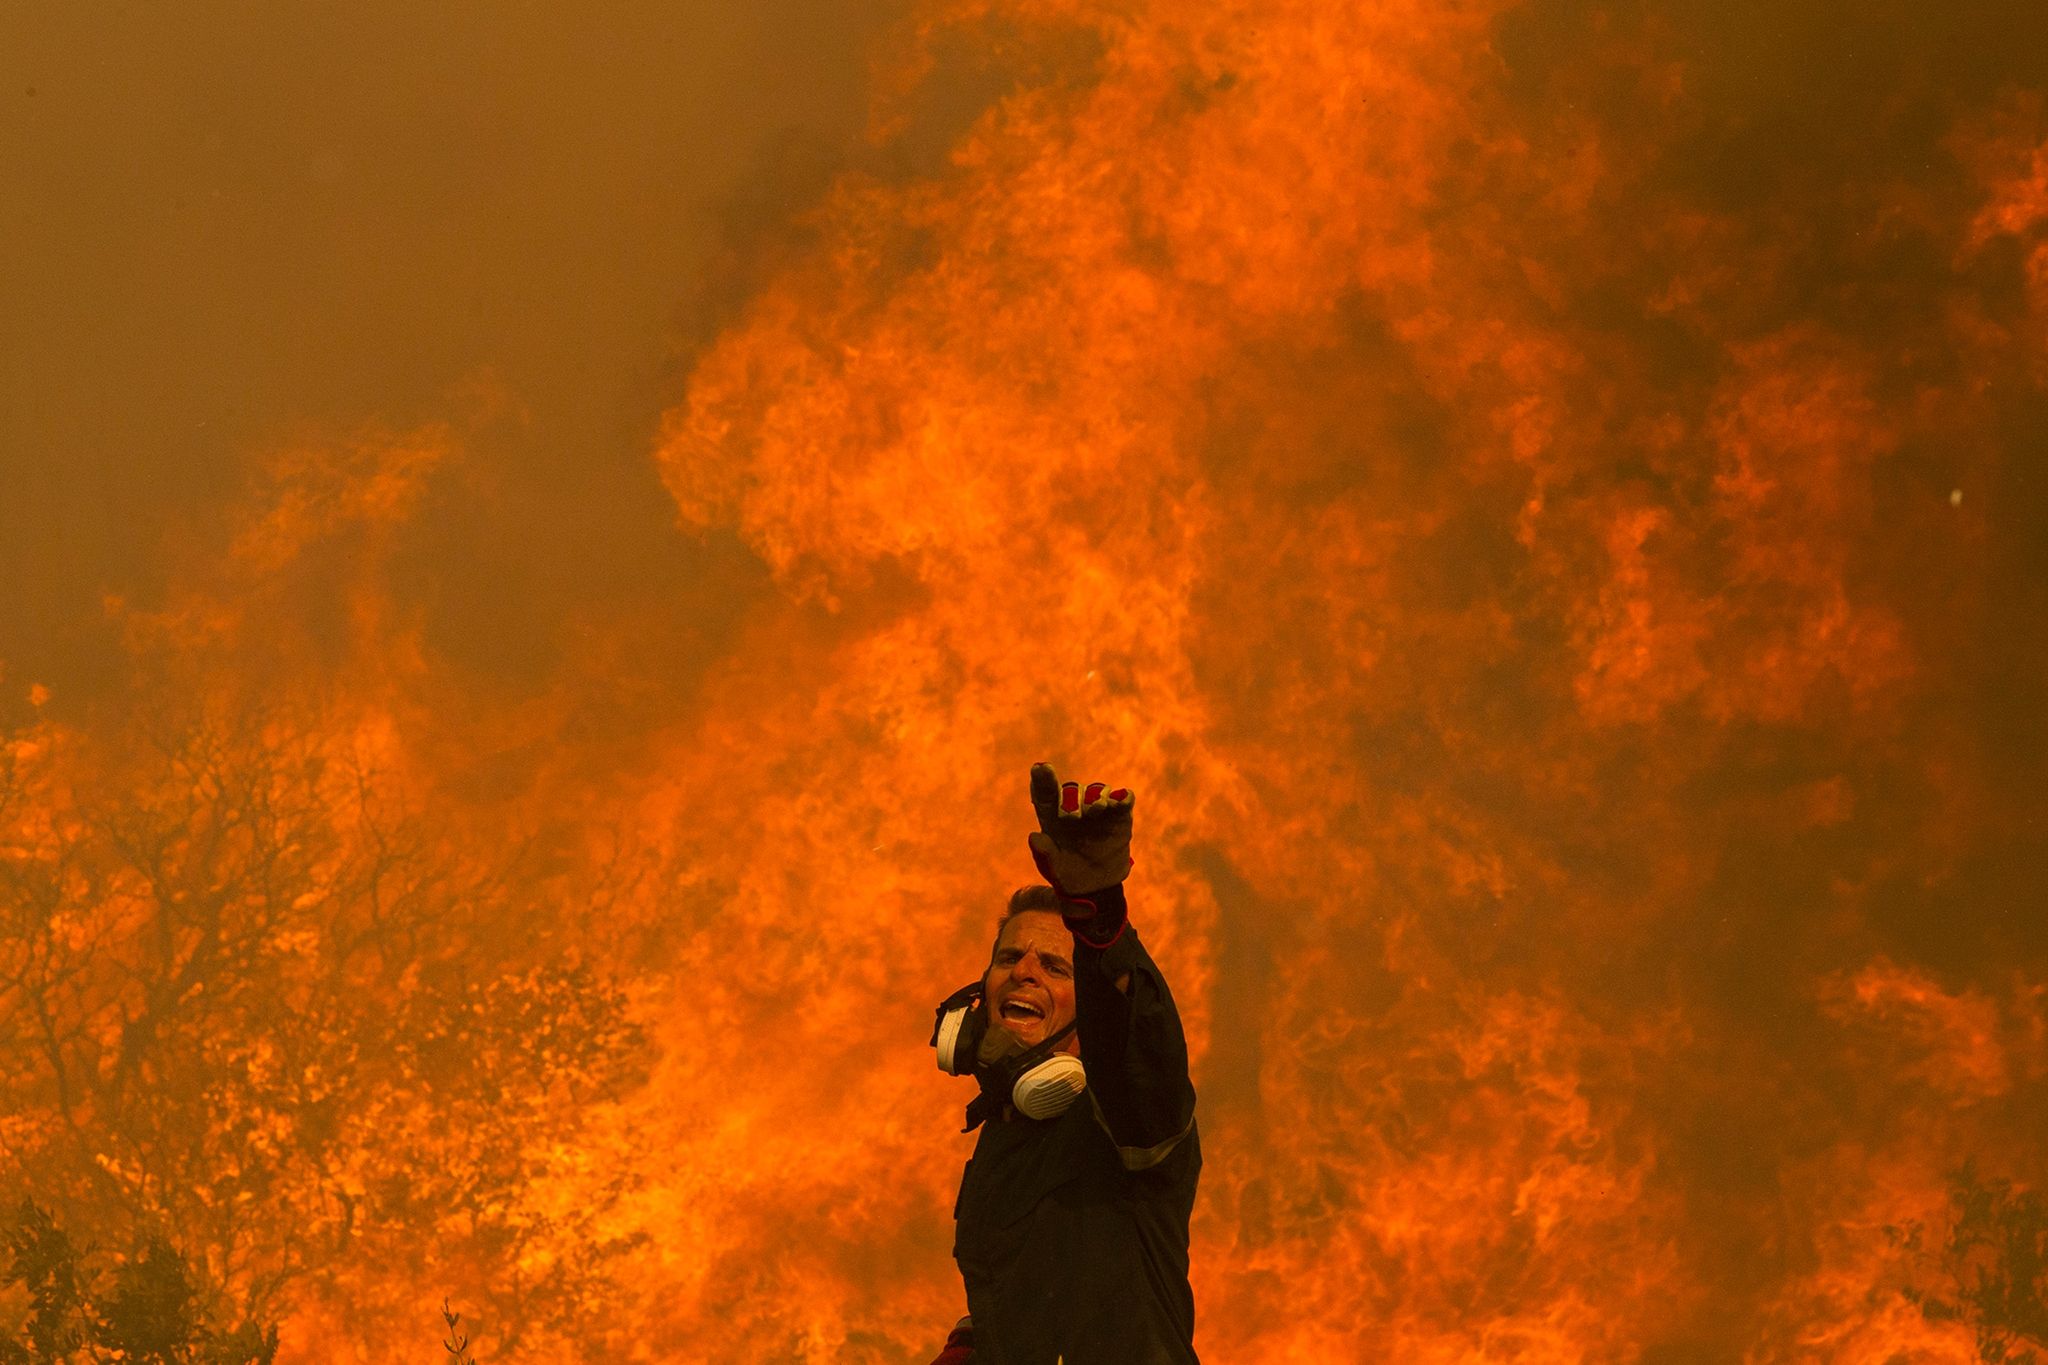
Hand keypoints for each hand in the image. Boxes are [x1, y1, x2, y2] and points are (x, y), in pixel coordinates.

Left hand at [1026, 762, 1133, 898]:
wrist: (1095, 887)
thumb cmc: (1067, 875)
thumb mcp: (1053, 869)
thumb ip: (1044, 854)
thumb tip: (1034, 837)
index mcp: (1052, 817)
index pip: (1045, 793)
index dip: (1042, 780)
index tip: (1041, 768)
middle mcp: (1074, 808)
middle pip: (1072, 791)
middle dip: (1073, 798)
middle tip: (1072, 817)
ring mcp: (1098, 811)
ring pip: (1097, 791)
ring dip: (1097, 796)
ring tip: (1097, 809)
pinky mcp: (1120, 816)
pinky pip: (1124, 799)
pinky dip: (1123, 797)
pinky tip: (1122, 799)